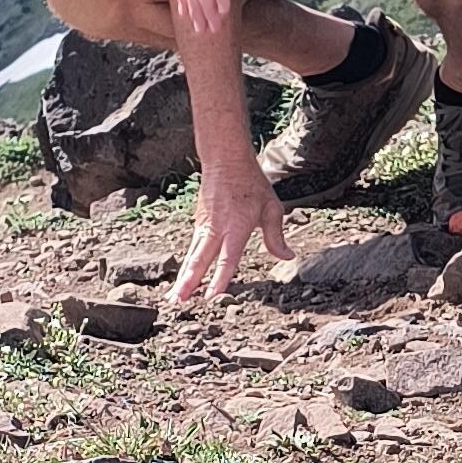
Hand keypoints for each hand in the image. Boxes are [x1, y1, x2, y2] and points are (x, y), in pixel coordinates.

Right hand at [174, 156, 290, 309]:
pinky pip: (192, 248)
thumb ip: (276, 236)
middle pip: (199, 261)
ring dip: (182, 278)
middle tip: (178, 302)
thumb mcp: (271, 208)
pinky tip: (182, 278)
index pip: (227, 259)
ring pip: (191, 257)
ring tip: (174, 298)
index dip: (219, 279)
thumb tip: (287, 257)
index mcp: (236, 227)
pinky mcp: (198, 223)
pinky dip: (186, 265)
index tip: (211, 297)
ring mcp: (204, 226)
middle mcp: (216, 229)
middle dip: (188, 283)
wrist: (225, 160)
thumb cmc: (250, 183)